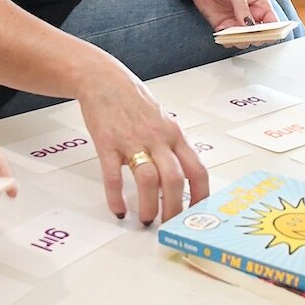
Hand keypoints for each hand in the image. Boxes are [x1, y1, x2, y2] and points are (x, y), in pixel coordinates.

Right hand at [77, 57, 208, 224]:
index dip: (201, 195)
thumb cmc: (134, 101)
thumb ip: (172, 147)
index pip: (197, 169)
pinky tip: (118, 209)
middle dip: (174, 208)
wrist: (104, 80)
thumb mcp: (163, 120)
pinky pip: (113, 176)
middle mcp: (157, 138)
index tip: (197, 213)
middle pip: (174, 179)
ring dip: (149, 206)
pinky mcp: (107, 143)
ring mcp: (132, 141)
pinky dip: (116, 197)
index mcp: (175, 134)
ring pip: (148, 180)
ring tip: (146, 219)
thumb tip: (182, 180)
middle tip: (169, 224)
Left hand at [187, 0, 277, 45]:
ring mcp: (236, 22)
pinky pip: (227, 39)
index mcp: (259, 4)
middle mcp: (249, 15)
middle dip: (253, 37)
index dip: (272, 30)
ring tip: (231, 32)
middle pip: (259, 35)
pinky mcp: (223, 26)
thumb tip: (249, 25)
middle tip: (245, 33)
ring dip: (238, 39)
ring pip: (243, 40)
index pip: (272, 22)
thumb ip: (242, 7)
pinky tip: (221, 31)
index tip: (264, 33)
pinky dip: (225, 39)